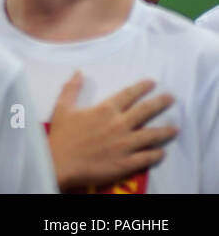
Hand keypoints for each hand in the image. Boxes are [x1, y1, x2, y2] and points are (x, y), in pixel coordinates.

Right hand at [47, 72, 176, 190]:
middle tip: (171, 98)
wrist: (60, 163)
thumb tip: (79, 72)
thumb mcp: (62, 108)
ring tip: (175, 128)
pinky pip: (147, 157)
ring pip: (152, 135)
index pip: (128, 94)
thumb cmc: (61, 135)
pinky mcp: (127, 162)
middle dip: (160, 103)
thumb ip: (71, 89)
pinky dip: (156, 154)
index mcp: (105, 110)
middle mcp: (119, 125)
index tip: (152, 83)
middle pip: (145, 111)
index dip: (142, 87)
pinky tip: (162, 152)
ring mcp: (125, 144)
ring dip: (165, 131)